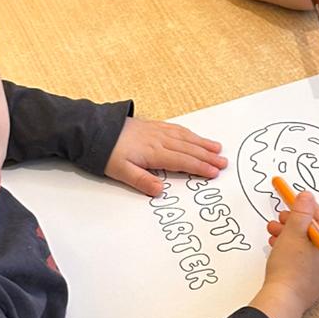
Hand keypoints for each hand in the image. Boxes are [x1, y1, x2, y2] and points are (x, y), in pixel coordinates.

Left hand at [105, 117, 225, 195]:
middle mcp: (159, 140)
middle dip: (207, 156)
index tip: (214, 172)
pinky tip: (195, 137)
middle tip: (224, 162)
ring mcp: (157, 131)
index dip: (199, 167)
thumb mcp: (120, 172)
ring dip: (202, 143)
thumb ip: (142, 181)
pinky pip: (177, 129)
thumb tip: (160, 192)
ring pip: (185, 138)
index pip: (182, 161)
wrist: (94, 130)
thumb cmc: (106, 153)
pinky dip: (190, 134)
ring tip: (217, 149)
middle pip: (188, 149)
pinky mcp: (152, 126)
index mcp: (153, 153)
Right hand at [250, 191, 318, 317]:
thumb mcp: (294, 233)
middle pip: (312, 230)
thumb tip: (307, 196)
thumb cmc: (290, 269)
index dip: (304, 206)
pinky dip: (288, 248)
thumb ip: (301, 212)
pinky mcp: (307, 279)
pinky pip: (300, 256)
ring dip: (287, 234)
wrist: (282, 301)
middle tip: (279, 217)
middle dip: (293, 221)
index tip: (290, 199)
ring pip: (304, 243)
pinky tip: (275, 246)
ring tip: (272, 232)